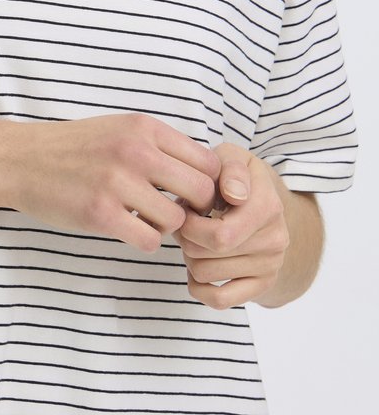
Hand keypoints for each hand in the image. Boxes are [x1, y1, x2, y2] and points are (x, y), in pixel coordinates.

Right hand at [0, 113, 219, 253]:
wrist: (19, 159)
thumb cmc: (74, 147)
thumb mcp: (119, 129)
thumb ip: (159, 146)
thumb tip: (206, 176)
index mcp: (144, 127)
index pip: (208, 162)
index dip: (206, 184)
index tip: (189, 194)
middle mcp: (135, 151)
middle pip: (200, 192)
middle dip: (193, 209)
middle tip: (173, 212)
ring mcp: (117, 183)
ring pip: (175, 221)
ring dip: (164, 227)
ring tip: (143, 218)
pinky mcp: (100, 214)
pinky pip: (148, 241)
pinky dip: (143, 241)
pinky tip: (127, 229)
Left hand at [175, 142, 289, 308]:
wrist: (265, 203)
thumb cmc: (235, 177)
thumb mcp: (232, 158)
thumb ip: (230, 168)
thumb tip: (236, 195)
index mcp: (268, 205)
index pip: (219, 235)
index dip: (189, 223)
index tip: (187, 208)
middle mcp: (275, 238)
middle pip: (206, 253)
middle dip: (184, 237)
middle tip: (185, 223)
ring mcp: (271, 264)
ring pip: (206, 275)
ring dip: (189, 258)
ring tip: (195, 238)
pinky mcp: (263, 284)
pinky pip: (220, 300)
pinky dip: (198, 287)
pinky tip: (198, 267)